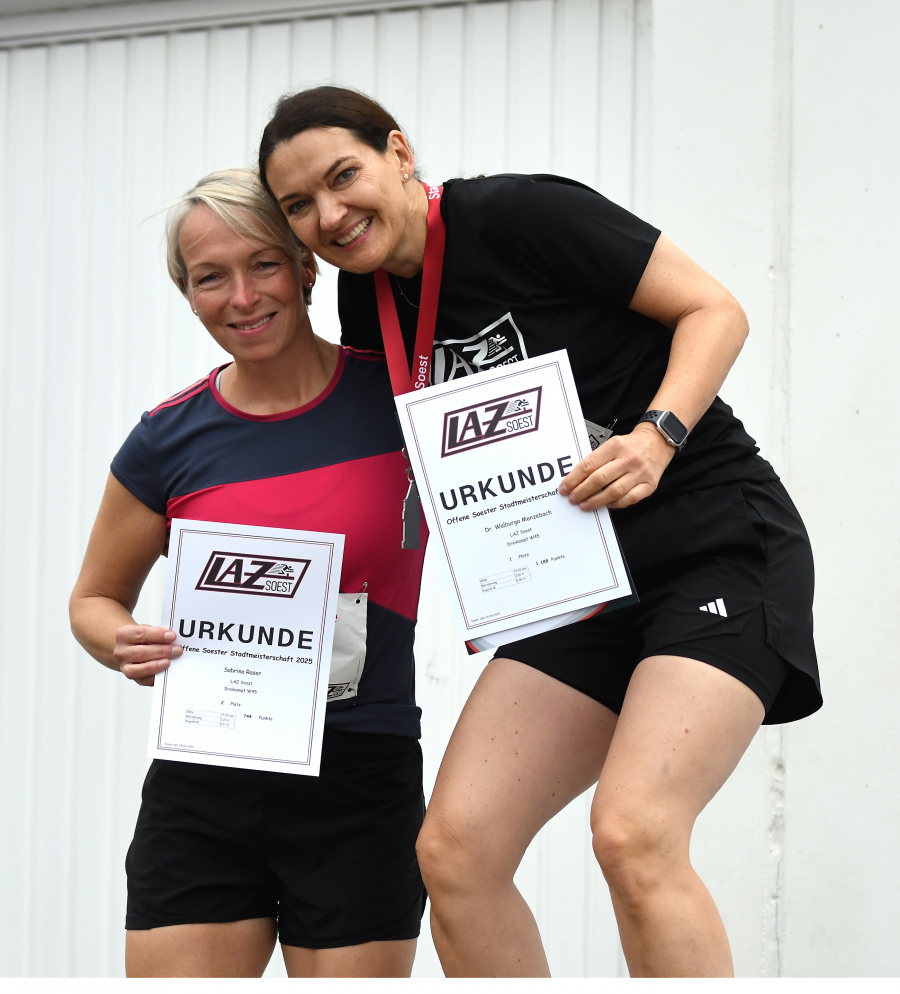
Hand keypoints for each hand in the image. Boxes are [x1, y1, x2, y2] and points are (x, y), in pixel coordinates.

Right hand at [113, 625, 181, 685]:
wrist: (129, 648)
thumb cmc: (141, 638)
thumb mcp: (147, 630)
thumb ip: (158, 634)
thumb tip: (173, 640)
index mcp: (123, 635)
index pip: (140, 634)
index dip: (157, 635)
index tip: (172, 636)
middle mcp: (121, 651)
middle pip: (140, 652)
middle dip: (161, 651)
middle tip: (177, 650)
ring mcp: (124, 666)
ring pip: (138, 669)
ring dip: (156, 665)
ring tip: (169, 662)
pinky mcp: (131, 677)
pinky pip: (143, 680)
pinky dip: (154, 677)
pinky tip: (164, 672)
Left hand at [558, 424, 676, 509]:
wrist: (657, 441)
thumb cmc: (630, 445)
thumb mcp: (612, 444)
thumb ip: (597, 459)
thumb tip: (577, 479)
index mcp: (615, 446)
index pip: (589, 465)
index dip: (574, 479)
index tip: (565, 488)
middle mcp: (628, 459)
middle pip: (599, 479)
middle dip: (582, 491)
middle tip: (572, 499)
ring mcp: (640, 473)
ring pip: (614, 491)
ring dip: (596, 501)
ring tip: (585, 505)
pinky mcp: (650, 485)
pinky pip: (630, 498)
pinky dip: (616, 504)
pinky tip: (606, 505)